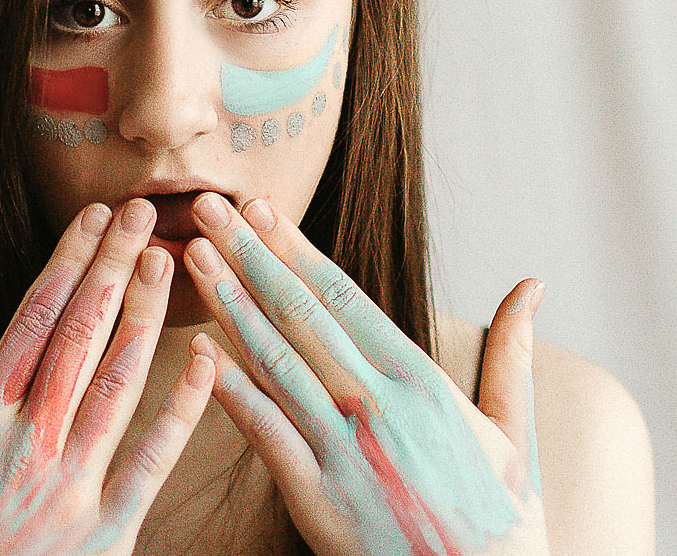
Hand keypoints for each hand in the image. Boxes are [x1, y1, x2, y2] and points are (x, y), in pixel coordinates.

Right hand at [0, 199, 214, 555]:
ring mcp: (73, 486)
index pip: (31, 321)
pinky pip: (154, 459)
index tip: (90, 217)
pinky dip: (185, 407)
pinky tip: (208, 361)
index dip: (66, 262)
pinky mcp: (109, 532)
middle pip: (80, 335)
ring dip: (145, 316)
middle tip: (139, 211)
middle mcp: (29, 443)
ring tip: (167, 259)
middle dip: (112, 266)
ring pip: (119, 382)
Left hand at [183, 192, 550, 555]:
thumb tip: (532, 286)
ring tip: (195, 257)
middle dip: (248, 255)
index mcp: (421, 382)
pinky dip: (230, 391)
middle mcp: (377, 406)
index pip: (344, 296)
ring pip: (274, 362)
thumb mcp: (516, 431)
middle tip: (209, 207)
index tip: (258, 209)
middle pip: (299, 315)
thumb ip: (513, 352)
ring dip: (229, 305)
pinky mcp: (317, 499)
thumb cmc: (501, 519)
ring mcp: (343, 452)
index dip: (294, 248)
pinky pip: (265, 435)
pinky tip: (201, 353)